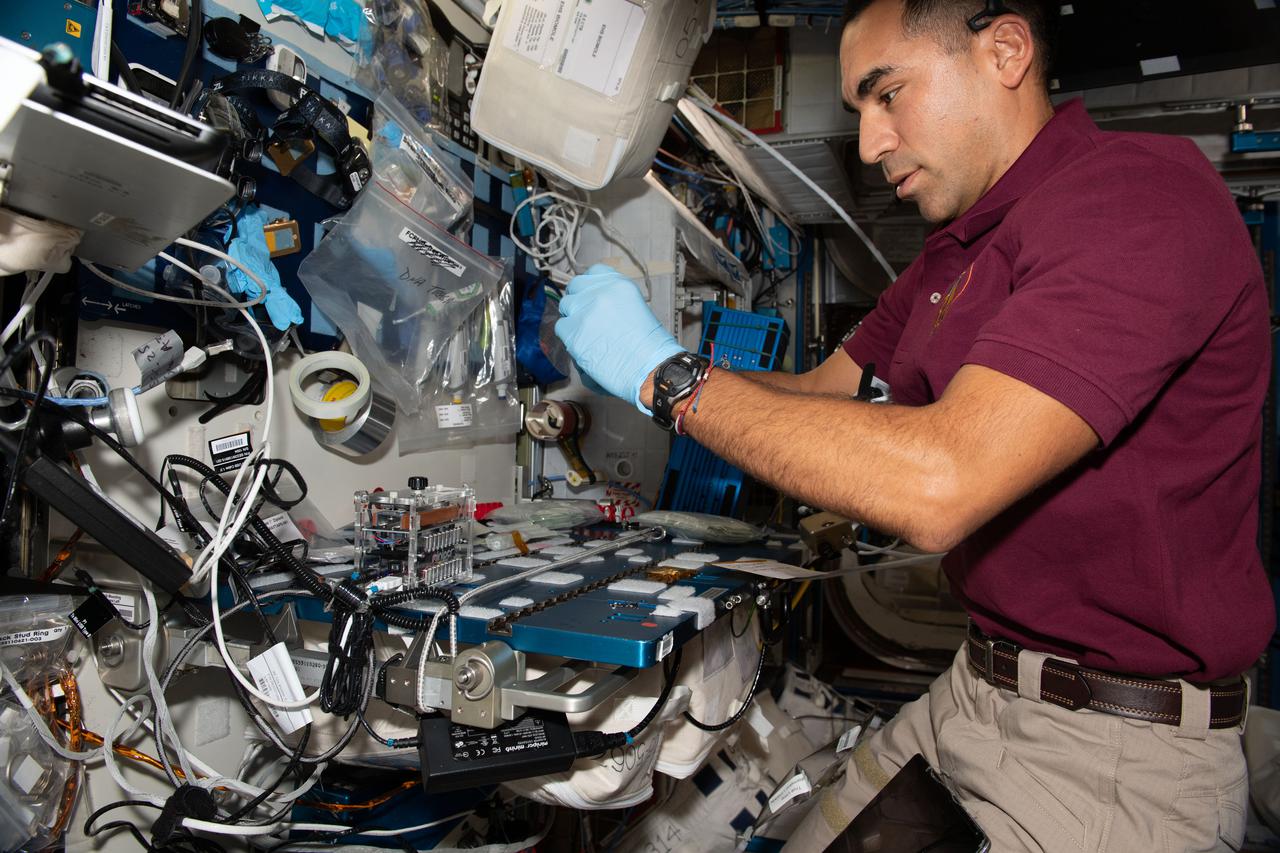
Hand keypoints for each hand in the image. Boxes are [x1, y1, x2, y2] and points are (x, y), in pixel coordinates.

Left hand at [555, 264, 683, 412]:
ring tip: (588, 336)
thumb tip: (595, 306)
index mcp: (619, 284)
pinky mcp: (573, 331)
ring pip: (566, 307)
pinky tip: (585, 347)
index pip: (595, 271)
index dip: (591, 286)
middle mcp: (600, 292)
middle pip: (576, 286)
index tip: (591, 296)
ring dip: (574, 319)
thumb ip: (613, 302)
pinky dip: (570, 338)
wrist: (650, 368)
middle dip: (579, 300)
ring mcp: (584, 310)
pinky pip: (561, 329)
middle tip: (585, 317)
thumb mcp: (637, 309)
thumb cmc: (649, 348)